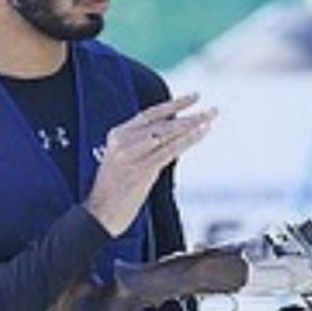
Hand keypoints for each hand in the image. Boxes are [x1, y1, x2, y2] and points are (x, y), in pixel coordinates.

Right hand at [84, 94, 216, 235]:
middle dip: (190, 115)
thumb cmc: (112, 191)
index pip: (150, 114)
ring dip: (193, 125)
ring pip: (168, 134)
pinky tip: (202, 133)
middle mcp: (123, 141)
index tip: (194, 97)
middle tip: (213, 110)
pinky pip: (170, 151)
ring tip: (211, 118)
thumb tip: (169, 135)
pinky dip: (188, 140)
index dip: (174, 104)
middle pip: (162, 123)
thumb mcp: (121, 160)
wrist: (98, 214)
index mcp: (117, 135)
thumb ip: (140, 145)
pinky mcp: (142, 170)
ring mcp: (132, 155)